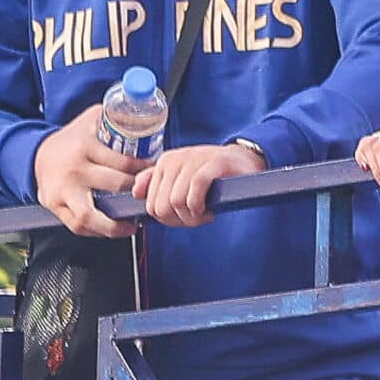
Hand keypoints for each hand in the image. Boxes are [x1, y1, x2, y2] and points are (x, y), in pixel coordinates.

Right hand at [32, 107, 146, 237]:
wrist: (37, 155)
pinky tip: (113, 229)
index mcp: (86, 146)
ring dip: (115, 225)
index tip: (155, 172)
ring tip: (132, 224)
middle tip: (149, 196)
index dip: (145, 169)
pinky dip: (97, 232)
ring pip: (90, 215)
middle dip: (136, 193)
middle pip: (114, 186)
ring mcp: (63, 190)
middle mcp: (74, 169)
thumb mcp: (92, 120)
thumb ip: (116, 117)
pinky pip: (78, 226)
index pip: (124, 162)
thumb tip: (145, 117)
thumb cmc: (71, 140)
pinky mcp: (56, 206)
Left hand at [133, 140, 264, 228]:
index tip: (184, 218)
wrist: (243, 160)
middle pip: (162, 206)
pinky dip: (201, 205)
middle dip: (179, 220)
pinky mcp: (214, 162)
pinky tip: (209, 209)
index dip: (168, 220)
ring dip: (192, 216)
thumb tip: (136, 192)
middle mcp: (176, 159)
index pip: (151, 204)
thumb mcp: (180, 177)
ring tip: (205, 213)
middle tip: (196, 218)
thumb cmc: (212, 173)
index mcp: (165, 163)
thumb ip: (155, 183)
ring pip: (177, 200)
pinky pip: (196, 189)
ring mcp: (195, 159)